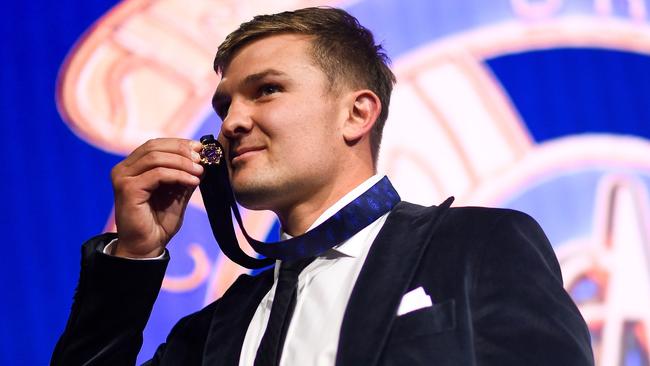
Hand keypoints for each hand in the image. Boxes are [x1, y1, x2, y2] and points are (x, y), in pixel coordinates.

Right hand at [110, 138, 203, 257]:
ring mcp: (123, 178)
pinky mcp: (128, 189)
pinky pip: (158, 174)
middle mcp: (123, 170)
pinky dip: (179, 175)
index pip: (155, 145)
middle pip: (154, 147)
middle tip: (202, 158)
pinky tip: (194, 182)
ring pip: (156, 158)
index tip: (201, 148)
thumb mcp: (176, 193)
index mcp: (132, 167)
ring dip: (183, 163)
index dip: (178, 143)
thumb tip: (201, 157)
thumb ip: (184, 175)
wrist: (146, 248)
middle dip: (182, 151)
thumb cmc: (159, 222)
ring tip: (200, 171)